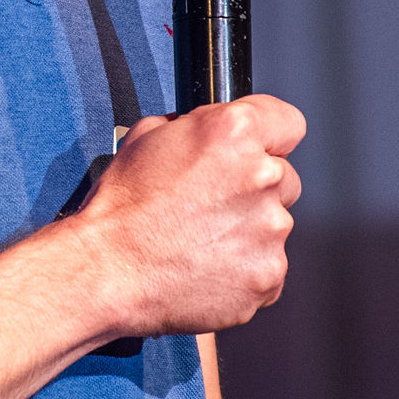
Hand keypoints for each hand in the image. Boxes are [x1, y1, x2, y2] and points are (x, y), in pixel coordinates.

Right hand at [75, 96, 306, 337]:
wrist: (108, 269)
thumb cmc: (122, 207)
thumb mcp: (149, 136)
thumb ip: (197, 126)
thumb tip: (212, 131)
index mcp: (236, 132)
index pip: (289, 123)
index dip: (271, 138)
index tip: (260, 151)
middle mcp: (262, 177)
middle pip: (284, 178)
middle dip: (256, 189)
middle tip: (212, 205)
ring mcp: (270, 230)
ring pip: (275, 225)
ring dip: (249, 231)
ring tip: (201, 241)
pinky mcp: (268, 274)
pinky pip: (269, 267)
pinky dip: (245, 268)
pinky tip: (208, 266)